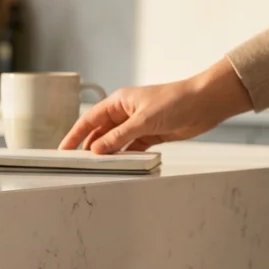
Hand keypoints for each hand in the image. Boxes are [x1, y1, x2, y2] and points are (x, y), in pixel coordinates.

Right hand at [59, 57, 252, 153]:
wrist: (205, 102)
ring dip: (109, 154)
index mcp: (119, 102)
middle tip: (78, 163)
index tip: (63, 149)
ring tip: (99, 168)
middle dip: (90, 147)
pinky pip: (132, 148)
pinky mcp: (151, 135)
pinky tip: (122, 165)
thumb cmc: (176, 100)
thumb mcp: (143, 120)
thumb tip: (97, 149)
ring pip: (116, 142)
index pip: (89, 120)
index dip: (75, 135)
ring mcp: (138, 124)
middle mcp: (126, 113)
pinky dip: (126, 157)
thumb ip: (119, 137)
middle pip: (101, 133)